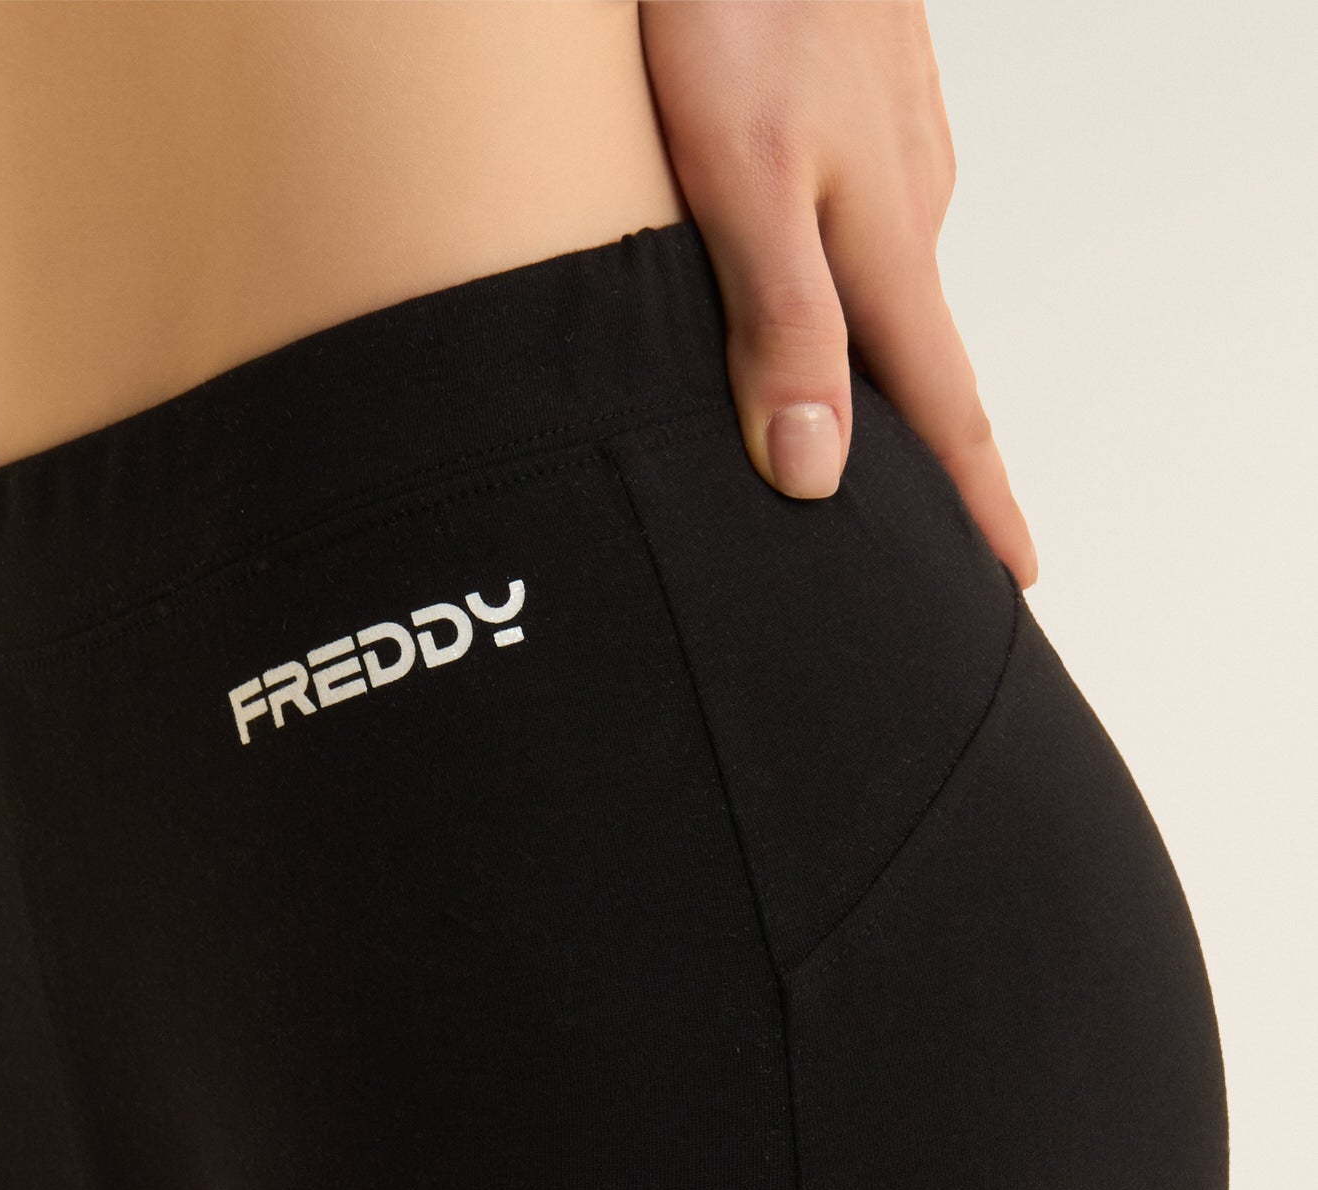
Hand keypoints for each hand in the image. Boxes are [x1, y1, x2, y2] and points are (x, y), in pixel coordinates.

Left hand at [638, 0, 1036, 586]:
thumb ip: (778, 320)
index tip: (1012, 580)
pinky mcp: (860, 94)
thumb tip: (817, 475)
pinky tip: (823, 286)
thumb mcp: (739, 175)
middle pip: (924, 357)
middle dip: (938, 451)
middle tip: (946, 534)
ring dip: (885, 358)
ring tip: (869, 434)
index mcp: (884, 245)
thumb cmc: (729, 4)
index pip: (946, 410)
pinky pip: (863, 214)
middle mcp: (906, 201)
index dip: (977, 504)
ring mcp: (891, 142)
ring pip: (888, 283)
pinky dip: (850, 272)